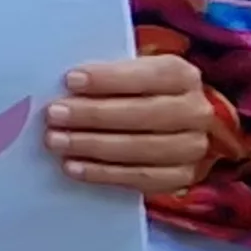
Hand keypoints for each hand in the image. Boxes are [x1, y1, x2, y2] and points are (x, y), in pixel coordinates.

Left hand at [45, 53, 216, 193]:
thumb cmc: (131, 90)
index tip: (71, 80)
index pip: (148, 76)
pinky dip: (104, 173)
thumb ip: (103, 75)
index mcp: (182, 75)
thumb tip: (63, 83)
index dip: (109, 79)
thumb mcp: (124, 71)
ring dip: (93, 145)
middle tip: (54, 114)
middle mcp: (195, 111)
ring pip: (142, 149)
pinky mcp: (182, 176)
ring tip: (56, 141)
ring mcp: (192, 147)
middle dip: (94, 115)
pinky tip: (74, 166)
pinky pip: (142, 178)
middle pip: (144, 114)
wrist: (165, 125)